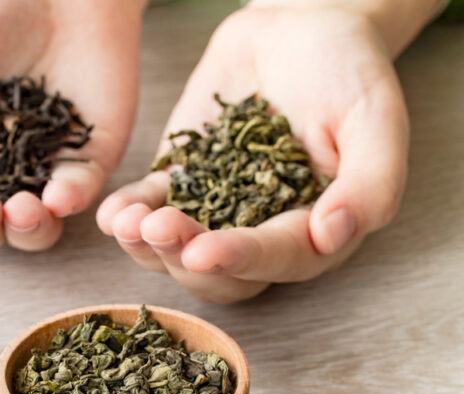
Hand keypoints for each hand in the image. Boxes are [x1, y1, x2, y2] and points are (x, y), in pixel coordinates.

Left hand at [97, 3, 410, 302]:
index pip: (278, 259)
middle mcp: (261, 230)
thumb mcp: (374, 117)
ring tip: (125, 224)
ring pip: (175, 251)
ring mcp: (214, 208)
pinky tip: (110, 214)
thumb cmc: (346, 72)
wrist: (297, 29)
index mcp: (314, 229)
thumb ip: (370, 181)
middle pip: (219, 273)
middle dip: (183, 257)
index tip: (204, 253)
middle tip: (158, 230)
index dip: (240, 261)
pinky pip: (149, 207)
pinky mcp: (178, 180)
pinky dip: (126, 216)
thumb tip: (334, 236)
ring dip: (146, 246)